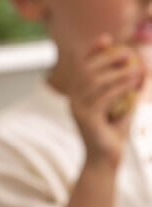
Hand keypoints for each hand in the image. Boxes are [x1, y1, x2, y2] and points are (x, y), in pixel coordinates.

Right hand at [69, 36, 145, 164]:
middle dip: (107, 59)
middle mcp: (73, 102)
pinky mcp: (86, 121)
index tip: (107, 40)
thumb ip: (127, 86)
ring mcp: (78, 111)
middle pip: (87, 71)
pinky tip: (134, 84)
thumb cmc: (114, 131)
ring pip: (96, 83)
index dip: (91, 51)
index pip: (80, 67)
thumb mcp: (122, 103)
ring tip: (137, 70)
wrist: (105, 159)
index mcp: (78, 95)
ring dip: (119, 73)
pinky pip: (104, 98)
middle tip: (127, 54)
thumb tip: (140, 64)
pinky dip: (121, 88)